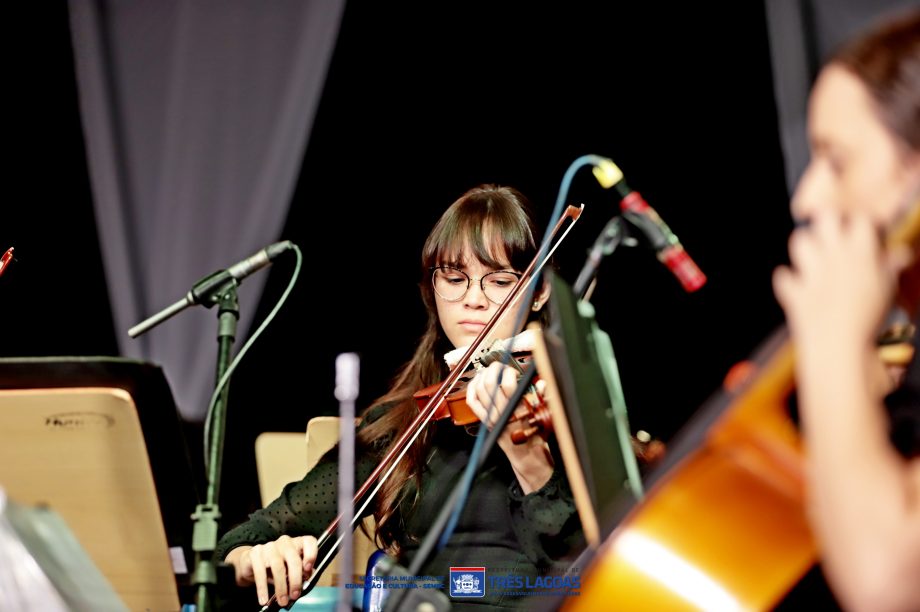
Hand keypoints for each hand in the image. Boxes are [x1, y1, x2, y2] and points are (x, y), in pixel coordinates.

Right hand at [224, 535, 317, 606]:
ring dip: (281, 587)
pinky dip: (263, 588)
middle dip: (296, 580)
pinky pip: (260, 572)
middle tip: (295, 595)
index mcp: (297, 543)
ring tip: (282, 600)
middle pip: (294, 559)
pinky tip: (264, 599)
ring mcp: (270, 547)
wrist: (252, 563)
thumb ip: (301, 572)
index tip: (308, 569)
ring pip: (278, 567)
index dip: (311, 554)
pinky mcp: (255, 553)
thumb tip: (308, 579)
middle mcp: (285, 542)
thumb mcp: (290, 569)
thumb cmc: (276, 566)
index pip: (309, 542)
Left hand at [465, 361, 553, 493]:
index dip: (509, 372)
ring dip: (483, 375)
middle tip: (500, 366)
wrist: (526, 454)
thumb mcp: (545, 415)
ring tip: (490, 371)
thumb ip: (543, 397)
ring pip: (479, 389)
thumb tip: (542, 382)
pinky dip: (472, 388)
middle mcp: (501, 412)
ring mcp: (490, 416)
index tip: (514, 370)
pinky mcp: (485, 421)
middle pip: (490, 383)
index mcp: (517, 410)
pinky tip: (477, 381)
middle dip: (494, 369)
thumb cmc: (536, 435)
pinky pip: (472, 401)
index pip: (507, 385)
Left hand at [773, 211, 908, 356]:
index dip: (860, 222)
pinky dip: (788, 280)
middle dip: (827, 221)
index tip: (861, 230)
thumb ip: (890, 267)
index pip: (860, 219)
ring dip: (805, 245)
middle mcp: (833, 257)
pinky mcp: (793, 291)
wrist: (841, 348)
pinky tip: (796, 284)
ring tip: (814, 256)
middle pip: (824, 218)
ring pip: (800, 240)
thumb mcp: (887, 290)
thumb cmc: (869, 320)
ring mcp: (810, 273)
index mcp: (861, 254)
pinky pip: (783, 276)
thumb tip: (901, 254)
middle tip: (833, 234)